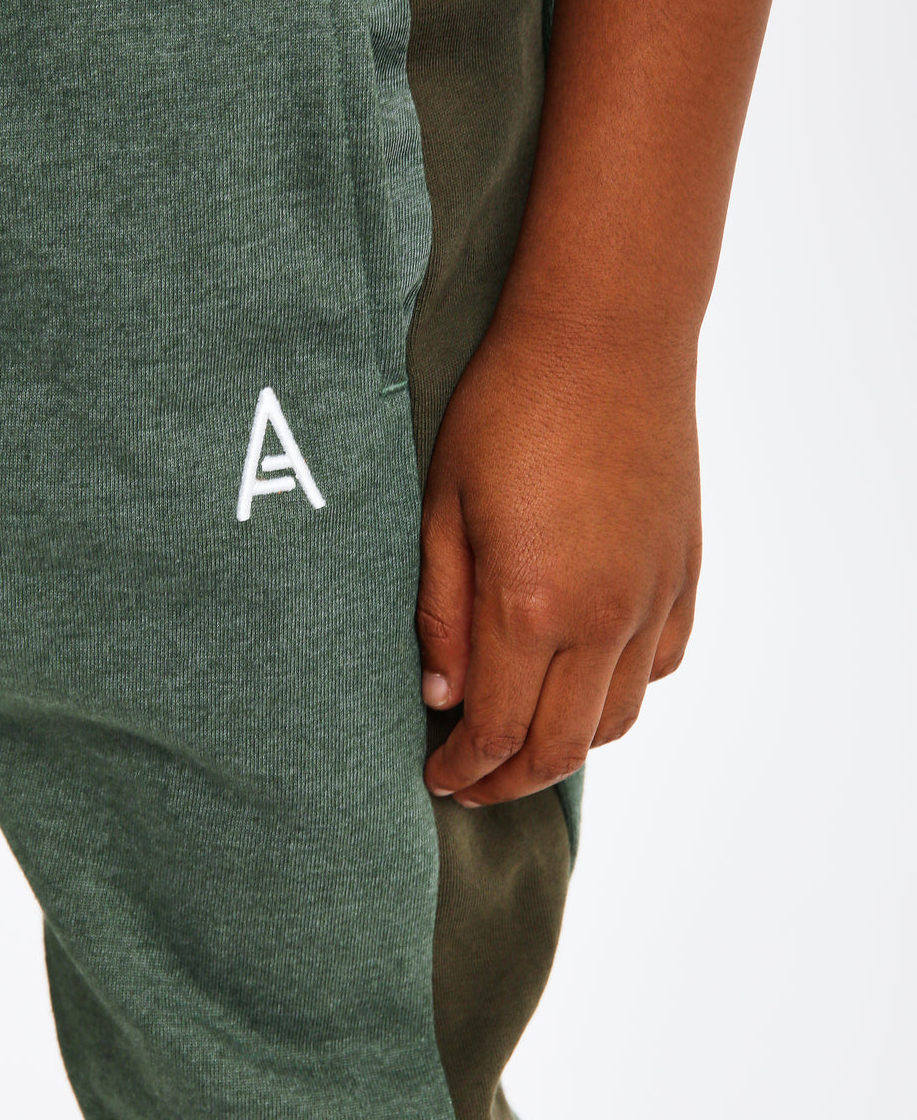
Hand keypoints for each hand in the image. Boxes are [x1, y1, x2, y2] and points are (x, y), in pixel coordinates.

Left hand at [417, 301, 702, 807]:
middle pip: (562, 746)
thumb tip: (440, 696)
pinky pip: (661, 665)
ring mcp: (653, 598)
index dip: (463, 769)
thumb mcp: (442, 510)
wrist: (604, 338)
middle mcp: (603, 618)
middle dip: (509, 781)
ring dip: (567, 746)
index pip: (495, 730)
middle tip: (470, 782)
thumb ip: (441, 614)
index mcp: (529, 606)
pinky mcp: (683, 573)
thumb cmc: (506, 410)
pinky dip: (620, 694)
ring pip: (619, 718)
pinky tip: (584, 678)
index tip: (436, 776)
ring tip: (521, 737)